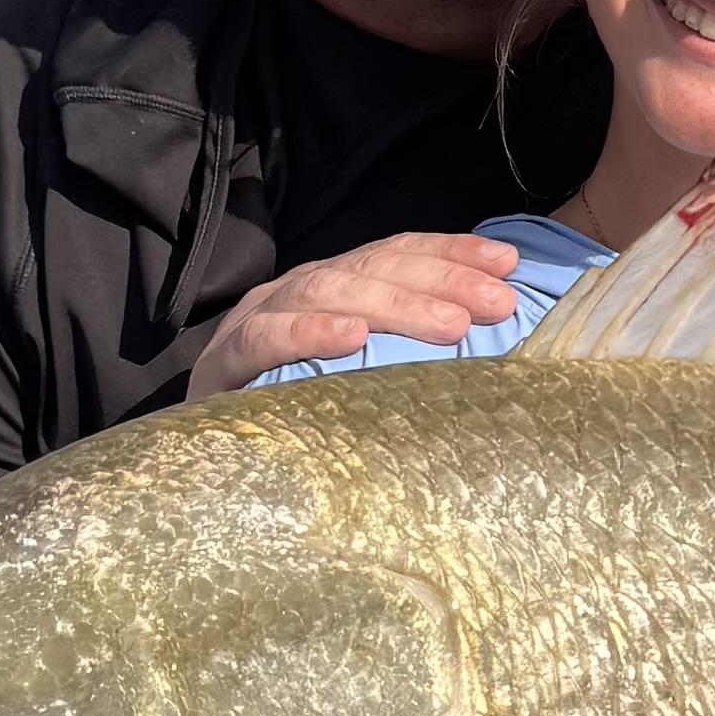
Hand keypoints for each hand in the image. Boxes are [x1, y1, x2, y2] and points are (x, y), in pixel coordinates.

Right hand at [186, 226, 522, 403]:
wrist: (206, 462)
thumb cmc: (300, 419)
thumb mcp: (362, 378)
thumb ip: (409, 356)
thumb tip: (492, 341)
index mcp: (333, 290)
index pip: (395, 255)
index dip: (451, 253)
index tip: (508, 263)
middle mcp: (296, 294)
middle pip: (369, 269)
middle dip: (439, 280)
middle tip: (497, 304)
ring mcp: (256, 323)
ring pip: (325, 293)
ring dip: (392, 304)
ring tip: (448, 323)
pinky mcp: (222, 364)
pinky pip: (264, 340)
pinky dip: (307, 334)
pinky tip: (351, 338)